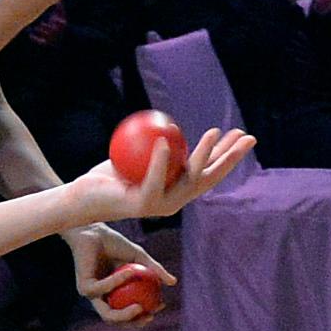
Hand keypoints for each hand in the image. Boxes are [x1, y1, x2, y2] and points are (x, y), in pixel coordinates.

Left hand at [67, 125, 255, 225]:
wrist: (83, 199)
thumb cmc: (108, 175)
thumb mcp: (135, 155)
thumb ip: (154, 147)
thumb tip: (170, 125)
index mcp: (177, 191)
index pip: (209, 171)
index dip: (228, 154)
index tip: (241, 135)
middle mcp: (175, 201)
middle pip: (210, 177)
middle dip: (231, 157)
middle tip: (247, 137)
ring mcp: (161, 205)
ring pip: (189, 178)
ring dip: (203, 154)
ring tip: (213, 132)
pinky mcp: (144, 204)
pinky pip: (155, 179)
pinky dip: (161, 160)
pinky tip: (165, 141)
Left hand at [68, 223, 162, 322]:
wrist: (93, 230)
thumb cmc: (115, 243)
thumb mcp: (140, 257)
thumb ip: (154, 270)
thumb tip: (173, 282)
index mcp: (114, 295)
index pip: (129, 312)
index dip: (145, 315)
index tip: (160, 306)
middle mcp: (102, 298)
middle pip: (117, 321)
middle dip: (134, 324)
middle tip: (149, 316)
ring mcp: (91, 295)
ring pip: (107, 315)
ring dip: (124, 315)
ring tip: (139, 308)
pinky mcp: (84, 287)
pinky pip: (104, 288)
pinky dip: (118, 280)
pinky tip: (130, 272)